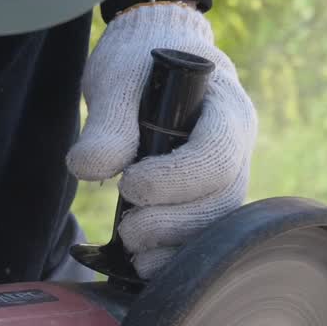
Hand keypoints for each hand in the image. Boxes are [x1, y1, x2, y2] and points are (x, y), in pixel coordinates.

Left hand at [66, 1, 257, 277]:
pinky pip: (202, 239)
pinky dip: (173, 256)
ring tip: (132, 246)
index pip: (217, 155)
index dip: (176, 179)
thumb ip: (107, 123)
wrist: (154, 60)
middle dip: (173, 223)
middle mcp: (239, 151)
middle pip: (222, 202)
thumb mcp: (118, 80)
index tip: (129, 184)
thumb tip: (87, 168)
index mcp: (226, 112)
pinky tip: (142, 265)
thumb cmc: (140, 64)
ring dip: (174, 248)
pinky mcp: (207, 204)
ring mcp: (227, 181)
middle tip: (128, 228)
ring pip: (216, 227)